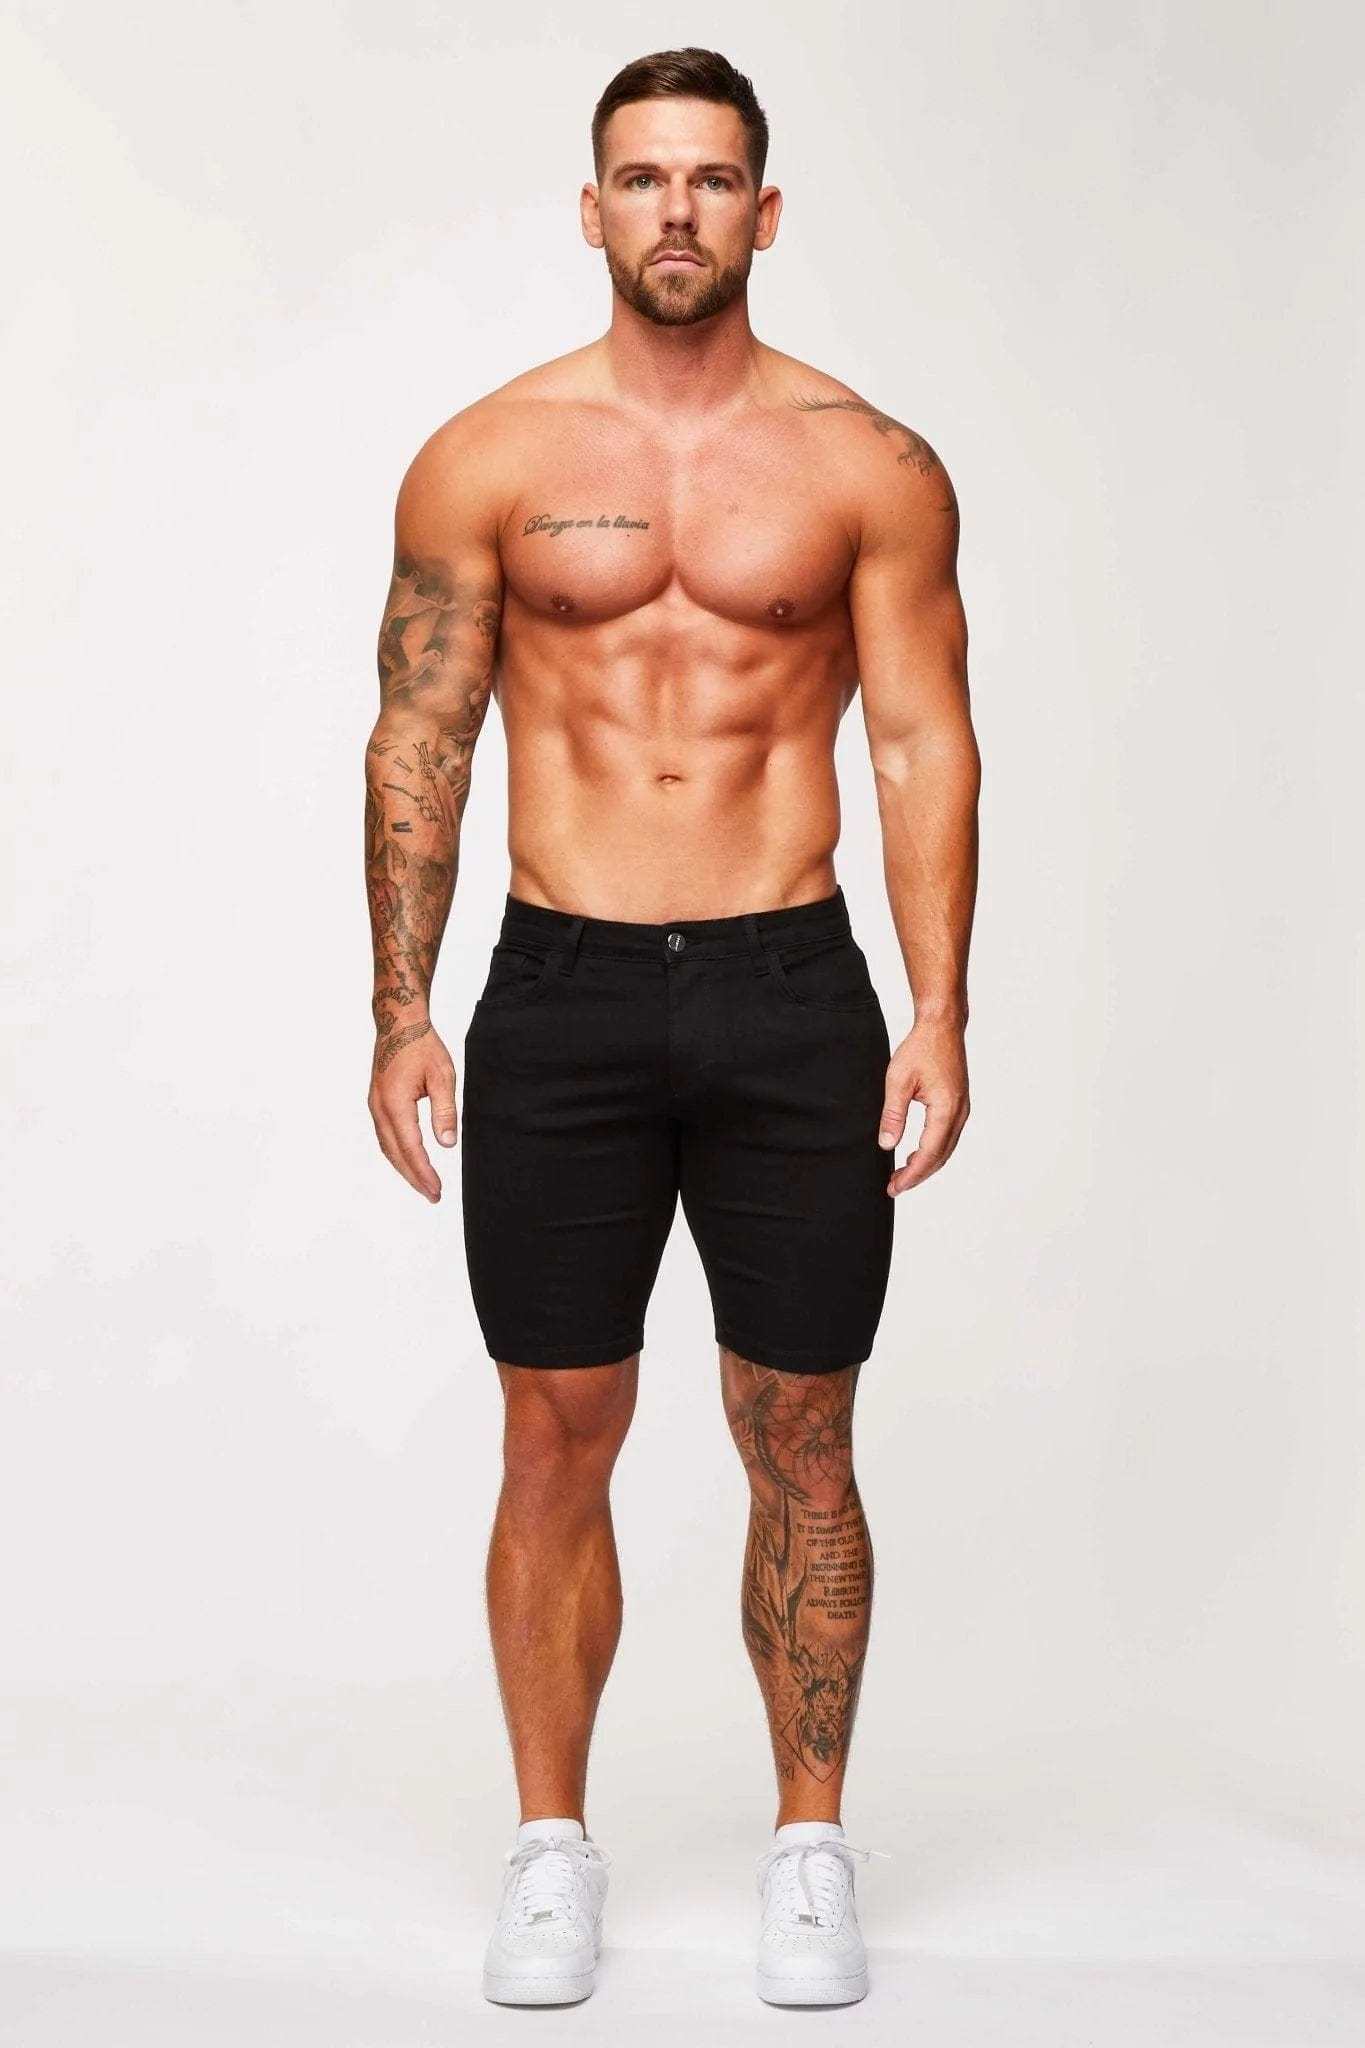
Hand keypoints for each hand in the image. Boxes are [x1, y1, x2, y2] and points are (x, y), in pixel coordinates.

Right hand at [368, 1020, 457, 1202]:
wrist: (398, 1024)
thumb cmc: (422, 1046)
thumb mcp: (442, 1076)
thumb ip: (444, 1111)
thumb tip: (447, 1144)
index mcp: (395, 1103)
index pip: (411, 1147)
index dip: (423, 1172)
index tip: (436, 1190)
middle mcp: (380, 1108)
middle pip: (396, 1153)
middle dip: (414, 1177)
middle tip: (433, 1196)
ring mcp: (375, 1106)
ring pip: (387, 1147)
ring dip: (404, 1168)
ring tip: (423, 1185)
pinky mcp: (377, 1103)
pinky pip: (385, 1136)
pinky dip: (397, 1153)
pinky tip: (409, 1161)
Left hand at [878, 1018, 969, 1195]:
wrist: (941, 1027)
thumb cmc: (920, 1049)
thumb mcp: (898, 1081)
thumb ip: (893, 1114)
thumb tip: (887, 1145)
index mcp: (945, 1109)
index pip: (929, 1153)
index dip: (911, 1174)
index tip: (894, 1187)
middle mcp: (959, 1113)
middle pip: (940, 1157)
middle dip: (917, 1175)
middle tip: (894, 1187)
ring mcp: (962, 1109)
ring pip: (945, 1149)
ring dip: (925, 1165)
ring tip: (902, 1175)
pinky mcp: (959, 1104)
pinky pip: (947, 1137)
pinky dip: (933, 1151)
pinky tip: (915, 1154)